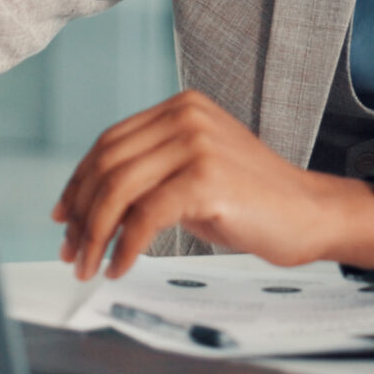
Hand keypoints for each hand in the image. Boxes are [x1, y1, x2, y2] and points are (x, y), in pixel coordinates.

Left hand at [51, 90, 373, 278]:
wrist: (310, 213)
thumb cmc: (253, 200)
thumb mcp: (194, 170)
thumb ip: (151, 171)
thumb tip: (89, 203)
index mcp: (181, 108)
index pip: (109, 142)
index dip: (77, 183)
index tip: (63, 217)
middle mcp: (186, 116)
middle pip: (107, 165)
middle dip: (82, 214)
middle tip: (72, 252)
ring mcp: (196, 144)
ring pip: (118, 190)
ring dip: (96, 235)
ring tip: (89, 265)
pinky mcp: (206, 178)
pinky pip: (144, 216)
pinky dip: (124, 247)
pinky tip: (120, 266)